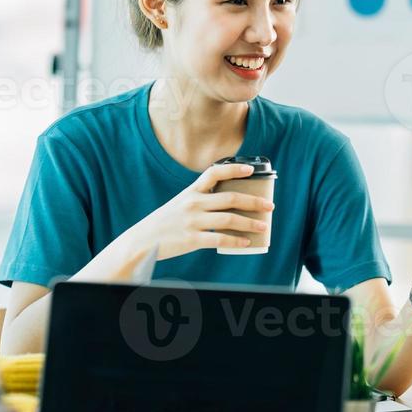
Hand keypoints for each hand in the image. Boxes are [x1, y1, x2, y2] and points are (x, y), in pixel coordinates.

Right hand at [122, 162, 274, 261]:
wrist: (142, 240)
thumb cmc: (165, 222)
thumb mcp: (180, 204)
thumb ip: (200, 201)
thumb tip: (228, 204)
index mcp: (191, 191)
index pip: (214, 172)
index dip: (234, 169)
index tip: (251, 170)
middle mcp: (193, 203)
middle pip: (231, 198)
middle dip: (254, 201)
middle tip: (269, 206)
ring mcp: (193, 221)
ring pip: (229, 219)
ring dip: (250, 223)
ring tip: (263, 226)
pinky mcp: (192, 239)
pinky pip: (220, 239)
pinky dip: (236, 241)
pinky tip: (247, 243)